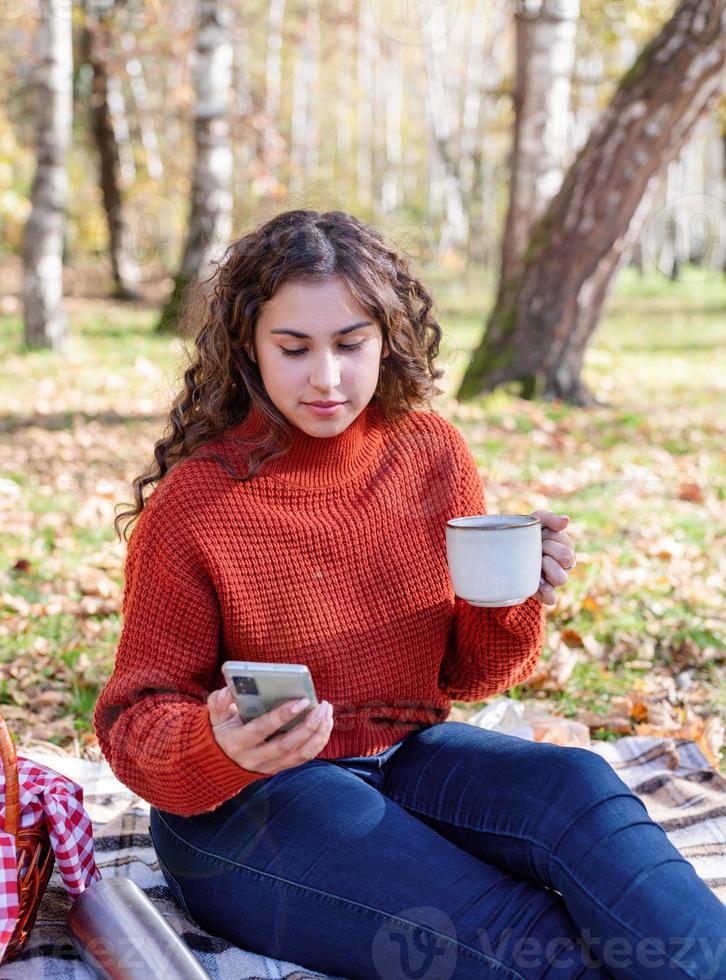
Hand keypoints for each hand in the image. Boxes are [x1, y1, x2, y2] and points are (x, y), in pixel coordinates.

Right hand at [207, 687, 333, 775]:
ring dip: (318, 734)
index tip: (303, 700)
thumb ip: (218, 702)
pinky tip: (326, 724)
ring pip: (300, 754)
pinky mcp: (280, 768)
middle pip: (287, 745)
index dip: (283, 715)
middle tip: (322, 706)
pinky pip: (304, 757)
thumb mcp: (215, 717)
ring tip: (327, 712)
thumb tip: (228, 690)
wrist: (221, 762)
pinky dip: (319, 741)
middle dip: (309, 725)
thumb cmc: (223, 730)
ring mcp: (269, 766)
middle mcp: (255, 758)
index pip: (263, 729)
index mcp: (238, 742)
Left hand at [531, 510, 575, 606]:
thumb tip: (566, 521)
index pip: (567, 549)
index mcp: (564, 551)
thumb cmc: (527, 534)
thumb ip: (550, 518)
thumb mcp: (536, 520)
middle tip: (537, 547)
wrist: (505, 547)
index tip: (541, 536)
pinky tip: (539, 584)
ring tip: (537, 561)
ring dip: (548, 567)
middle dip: (548, 548)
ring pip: (561, 579)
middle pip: (567, 559)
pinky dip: (547, 592)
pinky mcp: (542, 592)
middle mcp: (561, 566)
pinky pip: (552, 599)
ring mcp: (552, 581)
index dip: (551, 541)